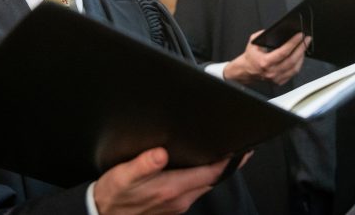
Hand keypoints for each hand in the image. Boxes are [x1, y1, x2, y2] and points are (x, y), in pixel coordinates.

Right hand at [94, 147, 235, 214]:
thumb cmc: (113, 194)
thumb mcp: (123, 176)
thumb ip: (143, 165)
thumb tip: (161, 154)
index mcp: (171, 188)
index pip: (210, 174)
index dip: (228, 162)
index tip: (241, 149)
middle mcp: (179, 199)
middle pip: (212, 180)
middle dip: (226, 165)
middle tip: (239, 147)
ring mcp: (177, 205)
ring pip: (204, 185)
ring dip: (215, 171)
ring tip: (223, 153)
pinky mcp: (172, 206)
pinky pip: (194, 190)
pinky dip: (202, 178)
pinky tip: (200, 167)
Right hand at [223, 31, 307, 84]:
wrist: (246, 71)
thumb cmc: (250, 57)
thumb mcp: (253, 42)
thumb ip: (262, 34)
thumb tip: (274, 30)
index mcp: (264, 62)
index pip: (283, 52)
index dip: (293, 43)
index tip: (300, 35)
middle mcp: (271, 72)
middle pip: (292, 60)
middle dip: (301, 48)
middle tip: (306, 39)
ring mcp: (276, 78)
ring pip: (295, 68)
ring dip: (302, 56)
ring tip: (304, 46)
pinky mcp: (280, 81)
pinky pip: (293, 73)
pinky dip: (298, 64)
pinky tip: (300, 56)